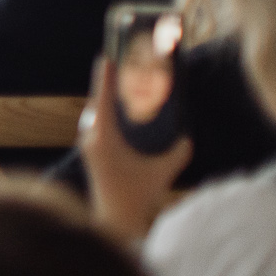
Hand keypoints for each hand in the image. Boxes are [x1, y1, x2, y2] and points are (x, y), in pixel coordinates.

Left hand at [79, 56, 192, 243]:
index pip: (103, 100)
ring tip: (124, 75)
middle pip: (99, 101)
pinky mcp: (91, 148)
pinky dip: (109, 108)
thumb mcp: (163, 170)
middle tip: (124, 58)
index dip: (105, 77)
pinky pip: (98, 120)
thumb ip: (178, 150)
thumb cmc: (138, 195)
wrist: (115, 219)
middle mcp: (91, 137)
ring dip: (110, 94)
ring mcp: (88, 142)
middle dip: (111, 80)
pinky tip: (120, 101)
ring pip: (98, 110)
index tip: (107, 55)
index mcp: (103, 138)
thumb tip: (187, 133)